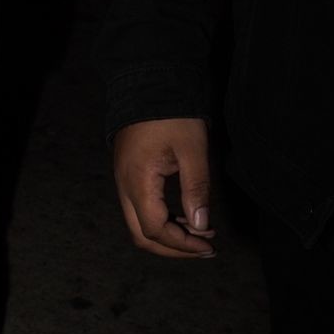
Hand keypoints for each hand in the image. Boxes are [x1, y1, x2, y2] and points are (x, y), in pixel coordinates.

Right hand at [112, 117, 215, 258]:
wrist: (147, 83)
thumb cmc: (172, 115)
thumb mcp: (192, 150)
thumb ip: (196, 189)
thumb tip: (201, 225)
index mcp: (138, 182)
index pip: (156, 230)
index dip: (182, 245)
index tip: (209, 246)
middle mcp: (125, 187)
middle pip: (142, 235)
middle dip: (173, 249)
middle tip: (204, 250)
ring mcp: (124, 181)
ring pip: (140, 224)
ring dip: (169, 235)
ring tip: (203, 234)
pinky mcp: (129, 175)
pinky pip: (141, 209)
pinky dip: (163, 220)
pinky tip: (187, 216)